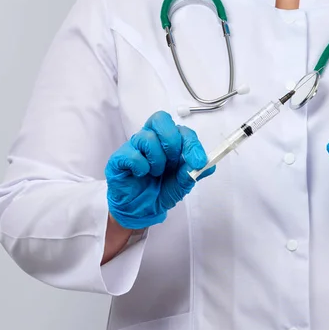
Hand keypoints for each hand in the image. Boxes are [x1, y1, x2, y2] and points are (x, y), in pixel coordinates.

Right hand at [105, 111, 214, 229]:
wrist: (142, 210)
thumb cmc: (160, 190)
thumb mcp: (183, 183)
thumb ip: (194, 171)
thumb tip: (209, 164)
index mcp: (167, 141)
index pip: (181, 129)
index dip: (191, 143)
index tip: (198, 161)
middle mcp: (150, 139)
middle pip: (160, 119)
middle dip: (172, 141)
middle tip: (173, 161)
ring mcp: (134, 147)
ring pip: (147, 138)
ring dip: (158, 160)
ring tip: (156, 173)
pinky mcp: (119, 158)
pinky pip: (132, 155)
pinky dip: (141, 167)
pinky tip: (141, 175)